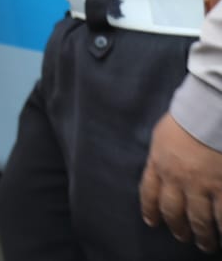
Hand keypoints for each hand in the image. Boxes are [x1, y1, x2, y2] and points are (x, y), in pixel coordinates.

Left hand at [140, 112, 221, 251]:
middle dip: (177, 227)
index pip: (149, 192)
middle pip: (173, 211)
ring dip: (203, 235)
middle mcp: (176, 179)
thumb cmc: (187, 116)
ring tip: (207, 244)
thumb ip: (162, 152)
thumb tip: (161, 162)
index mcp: (159, 163)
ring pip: (199, 219)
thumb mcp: (163, 134)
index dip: (150, 209)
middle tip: (182, 237)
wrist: (208, 113)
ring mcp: (201, 185)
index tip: (152, 221)